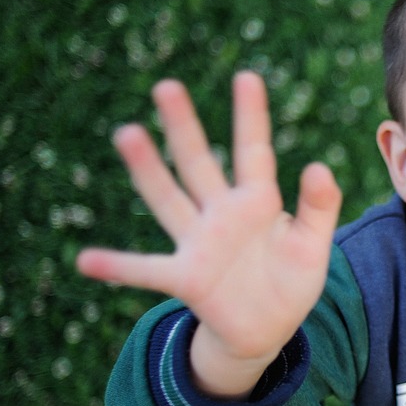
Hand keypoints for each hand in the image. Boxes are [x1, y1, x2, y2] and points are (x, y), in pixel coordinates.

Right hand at [76, 72, 341, 396]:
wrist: (268, 329)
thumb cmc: (291, 280)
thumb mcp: (313, 246)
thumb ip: (319, 208)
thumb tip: (319, 166)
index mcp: (257, 202)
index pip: (253, 151)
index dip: (251, 116)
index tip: (248, 76)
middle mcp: (221, 214)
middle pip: (198, 163)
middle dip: (185, 127)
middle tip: (167, 86)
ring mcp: (199, 243)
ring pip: (169, 200)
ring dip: (148, 170)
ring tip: (127, 134)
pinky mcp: (185, 278)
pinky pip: (146, 271)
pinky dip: (116, 267)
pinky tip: (85, 260)